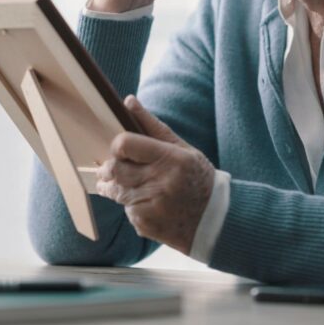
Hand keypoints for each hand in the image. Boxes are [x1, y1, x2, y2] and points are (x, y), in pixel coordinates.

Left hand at [95, 96, 214, 253]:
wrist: (214, 219)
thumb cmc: (197, 177)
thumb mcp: (182, 149)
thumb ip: (152, 126)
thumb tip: (128, 101)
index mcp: (171, 159)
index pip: (125, 145)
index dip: (117, 146)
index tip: (120, 149)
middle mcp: (160, 183)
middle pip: (114, 169)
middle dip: (109, 168)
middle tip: (112, 167)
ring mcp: (150, 206)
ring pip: (115, 191)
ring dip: (116, 186)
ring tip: (132, 184)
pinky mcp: (144, 224)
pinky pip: (126, 210)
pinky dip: (132, 205)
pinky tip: (149, 204)